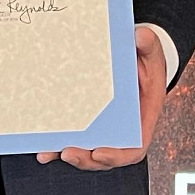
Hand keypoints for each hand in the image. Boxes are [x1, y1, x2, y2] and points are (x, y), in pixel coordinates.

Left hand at [36, 28, 166, 170]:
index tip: (99, 153)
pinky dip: (58, 145)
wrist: (135, 58)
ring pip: (86, 151)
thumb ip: (149, 44)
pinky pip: (74, 137)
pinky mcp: (89, 122)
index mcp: (142, 120)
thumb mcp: (151, 50)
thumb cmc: (146, 59)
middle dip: (86, 159)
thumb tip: (142, 35)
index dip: (117, 155)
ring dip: (66, 155)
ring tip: (47, 153)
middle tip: (67, 153)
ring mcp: (104, 128)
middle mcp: (122, 129)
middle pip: (105, 156)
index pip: (133, 148)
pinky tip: (42, 146)